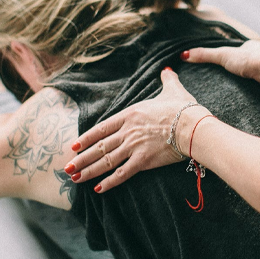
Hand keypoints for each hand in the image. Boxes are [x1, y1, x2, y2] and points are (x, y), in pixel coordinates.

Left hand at [65, 68, 210, 192]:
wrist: (193, 126)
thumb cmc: (184, 108)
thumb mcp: (173, 89)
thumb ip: (167, 80)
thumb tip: (168, 69)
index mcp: (130, 114)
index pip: (102, 128)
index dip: (86, 138)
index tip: (74, 145)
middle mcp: (127, 131)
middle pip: (99, 147)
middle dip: (81, 158)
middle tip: (67, 167)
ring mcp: (133, 146)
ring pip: (105, 161)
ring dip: (89, 171)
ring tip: (75, 178)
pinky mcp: (143, 161)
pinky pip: (122, 173)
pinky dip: (109, 182)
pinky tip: (98, 188)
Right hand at [182, 39, 259, 92]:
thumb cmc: (251, 60)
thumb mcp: (222, 55)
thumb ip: (204, 55)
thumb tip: (185, 55)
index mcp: (249, 46)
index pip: (236, 51)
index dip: (228, 57)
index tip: (219, 65)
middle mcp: (259, 56)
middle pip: (244, 63)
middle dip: (236, 70)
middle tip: (224, 79)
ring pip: (252, 75)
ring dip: (245, 80)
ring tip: (233, 88)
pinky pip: (258, 85)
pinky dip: (253, 89)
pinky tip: (247, 94)